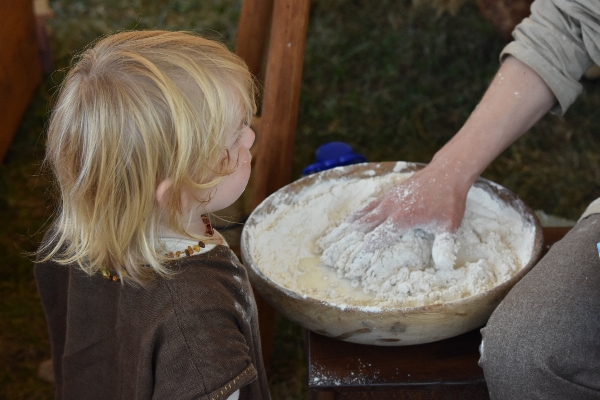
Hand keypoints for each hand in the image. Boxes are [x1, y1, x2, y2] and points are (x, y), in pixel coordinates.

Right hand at [347, 164, 469, 251]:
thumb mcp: (449, 226)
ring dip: (356, 222)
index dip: (369, 246)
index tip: (359, 256)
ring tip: (344, 230)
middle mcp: (391, 209)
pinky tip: (358, 214)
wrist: (447, 173)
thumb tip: (444, 266)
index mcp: (402, 219)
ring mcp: (390, 198)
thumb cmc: (448, 201)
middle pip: (368, 224)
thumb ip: (444, 246)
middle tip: (343, 246)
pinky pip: (372, 203)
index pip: (379, 236)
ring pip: (367, 212)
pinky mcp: (391, 192)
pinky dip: (363, 210)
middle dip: (356, 236)